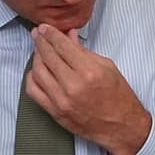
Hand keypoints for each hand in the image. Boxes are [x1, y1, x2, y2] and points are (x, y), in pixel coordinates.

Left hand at [27, 25, 152, 154]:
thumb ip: (85, 52)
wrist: (122, 127)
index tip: (45, 28)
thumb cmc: (119, 97)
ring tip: (38, 50)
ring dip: (36, 57)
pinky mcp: (55, 112)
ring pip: (38, 72)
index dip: (51, 34)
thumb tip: (69, 37)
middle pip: (48, 56)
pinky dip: (32, 77)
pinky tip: (36, 71)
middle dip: (41, 42)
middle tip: (38, 34)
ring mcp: (61, 100)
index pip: (62, 46)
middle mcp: (73, 86)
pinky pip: (33, 91)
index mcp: (90, 71)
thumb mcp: (108, 68)